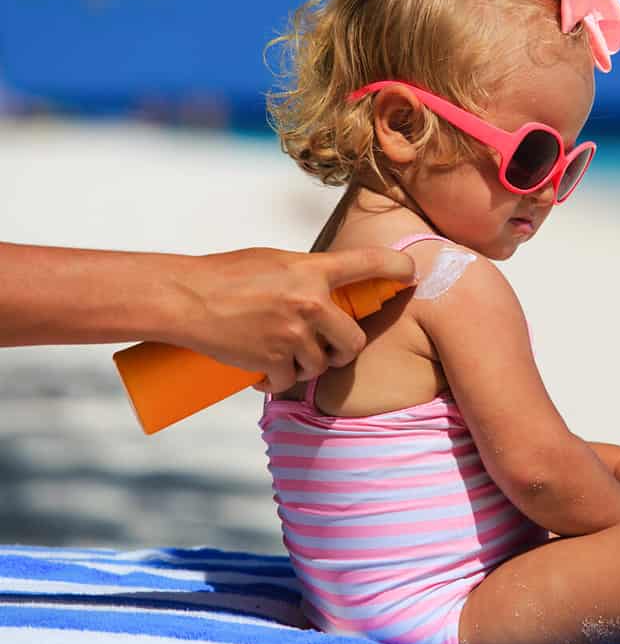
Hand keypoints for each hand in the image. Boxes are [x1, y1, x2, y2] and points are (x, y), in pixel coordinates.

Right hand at [176, 246, 415, 392]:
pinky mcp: (272, 361)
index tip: (410, 274)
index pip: (367, 263)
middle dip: (345, 350)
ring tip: (286, 356)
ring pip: (320, 366)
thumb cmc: (226, 274)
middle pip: (353, 340)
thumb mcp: (274, 261)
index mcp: (311, 270)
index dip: (397, 268)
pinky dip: (277, 381)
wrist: (184, 299)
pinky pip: (289, 381)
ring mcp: (292, 334)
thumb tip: (330, 287)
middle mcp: (309, 302)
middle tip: (334, 350)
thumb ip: (306, 274)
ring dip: (308, 367)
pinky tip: (265, 374)